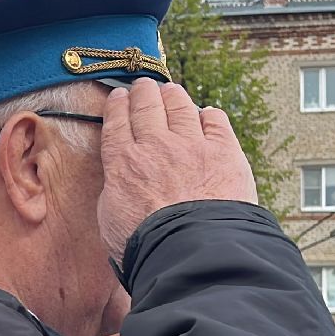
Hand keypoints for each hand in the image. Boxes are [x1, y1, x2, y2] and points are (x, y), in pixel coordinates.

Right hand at [97, 79, 256, 258]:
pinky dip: (209, 115)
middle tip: (143, 86)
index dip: (117, 105)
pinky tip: (208, 114)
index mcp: (124, 162)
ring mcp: (191, 145)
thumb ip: (115, 189)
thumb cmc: (146, 244)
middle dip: (143, 92)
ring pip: (180, 106)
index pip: (117, 123)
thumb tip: (119, 178)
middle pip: (146, 106)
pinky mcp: (224, 152)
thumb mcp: (110, 218)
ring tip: (171, 91)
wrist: (190, 249)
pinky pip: (216, 121)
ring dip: (173, 95)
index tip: (119, 96)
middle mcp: (156, 145)